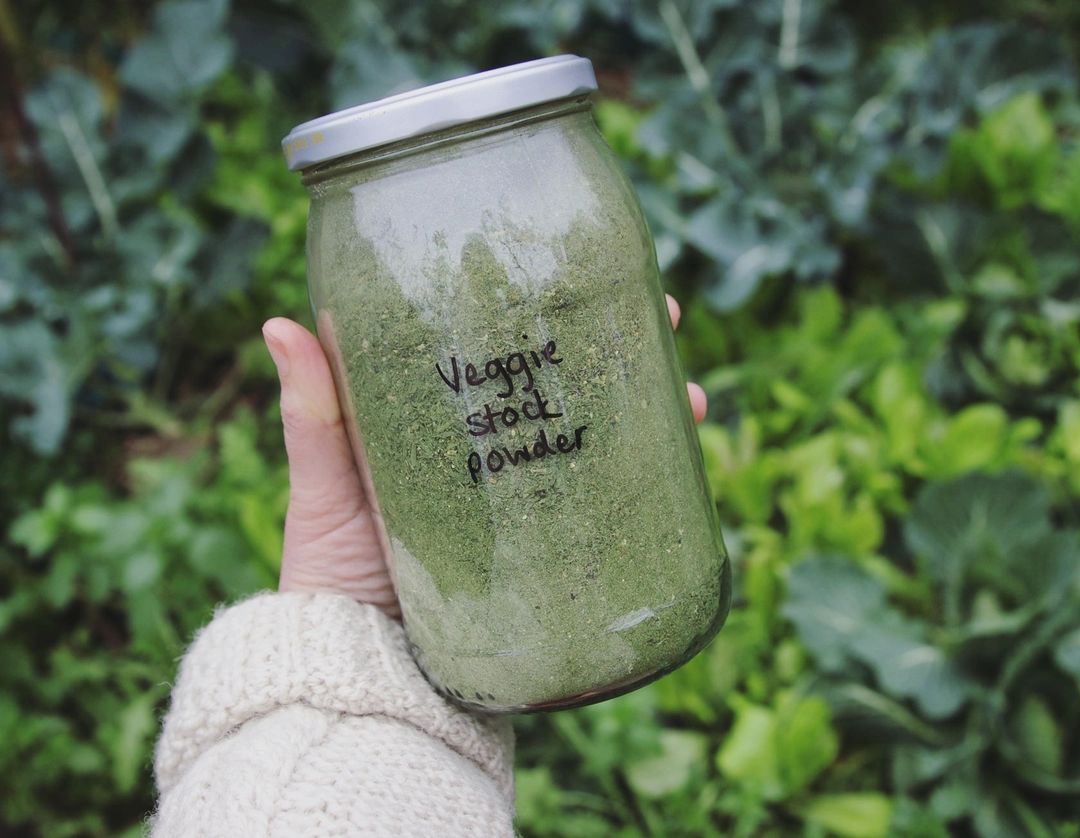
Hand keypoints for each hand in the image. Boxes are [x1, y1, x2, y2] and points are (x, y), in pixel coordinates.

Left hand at [262, 294, 706, 617]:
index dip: (546, 308)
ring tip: (688, 393)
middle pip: (568, 386)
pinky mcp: (553, 556)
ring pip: (603, 441)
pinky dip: (650, 484)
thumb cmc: (330, 575)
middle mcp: (495, 458)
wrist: (361, 674)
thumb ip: (313, 414)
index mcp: (443, 426)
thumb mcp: (324, 485)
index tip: (583, 268)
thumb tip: (277, 324)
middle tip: (661, 314)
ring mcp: (529, 507)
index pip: (503, 350)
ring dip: (653, 409)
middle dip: (621, 347)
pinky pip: (609, 510)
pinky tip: (683, 466)